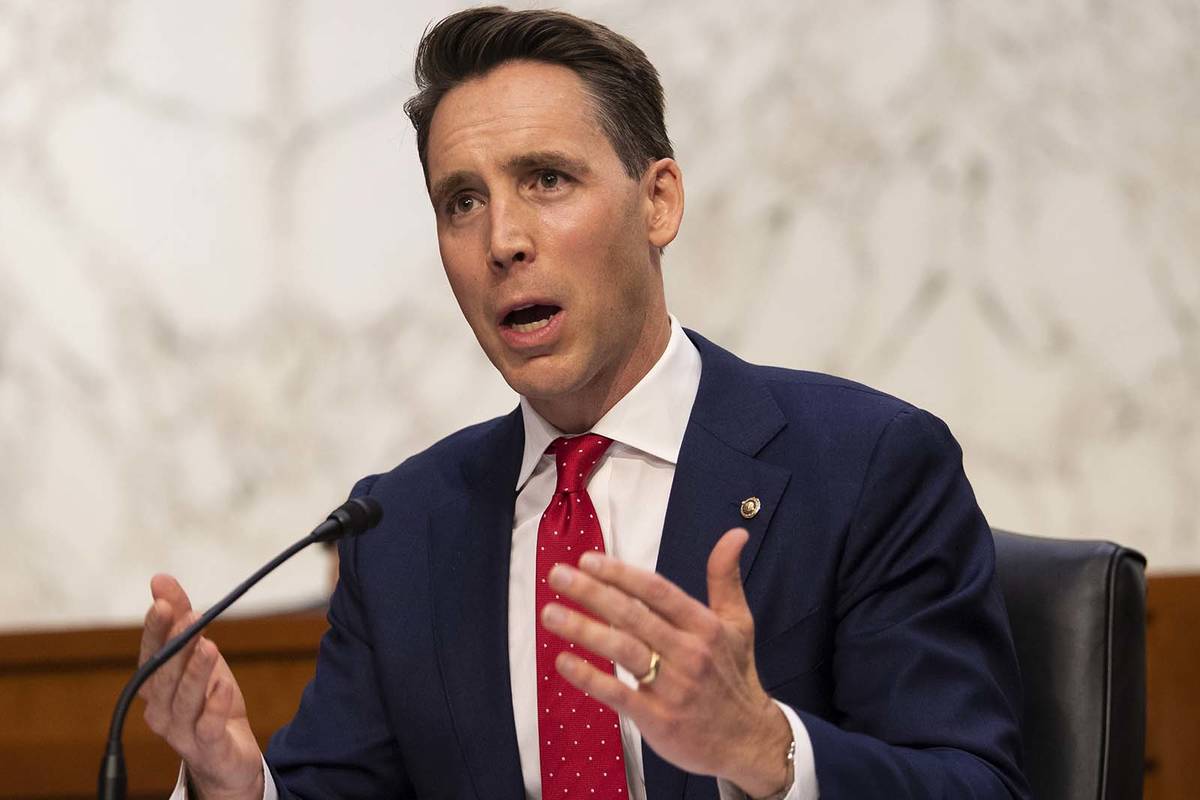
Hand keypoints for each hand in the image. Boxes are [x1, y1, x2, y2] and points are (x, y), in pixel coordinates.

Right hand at [138, 575, 263, 799]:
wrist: (227, 753)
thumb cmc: (208, 700)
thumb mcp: (200, 654)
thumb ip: (182, 618)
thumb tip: (160, 579)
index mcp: (155, 685)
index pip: (150, 654)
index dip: (155, 629)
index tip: (162, 602)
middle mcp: (160, 709)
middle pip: (164, 677)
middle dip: (176, 646)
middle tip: (190, 618)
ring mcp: (181, 732)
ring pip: (183, 701)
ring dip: (195, 672)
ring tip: (209, 646)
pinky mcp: (207, 748)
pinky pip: (208, 727)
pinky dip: (215, 706)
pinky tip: (225, 685)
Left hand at [539, 528, 792, 796]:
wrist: (749, 741)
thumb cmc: (735, 676)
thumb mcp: (738, 623)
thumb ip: (726, 577)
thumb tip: (735, 532)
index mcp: (705, 626)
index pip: (658, 592)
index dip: (621, 574)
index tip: (588, 560)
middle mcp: (690, 653)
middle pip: (634, 616)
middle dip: (592, 592)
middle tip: (557, 575)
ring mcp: (673, 688)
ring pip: (623, 651)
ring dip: (583, 630)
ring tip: (551, 613)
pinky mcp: (659, 719)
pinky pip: (618, 694)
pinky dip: (589, 677)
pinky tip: (563, 661)